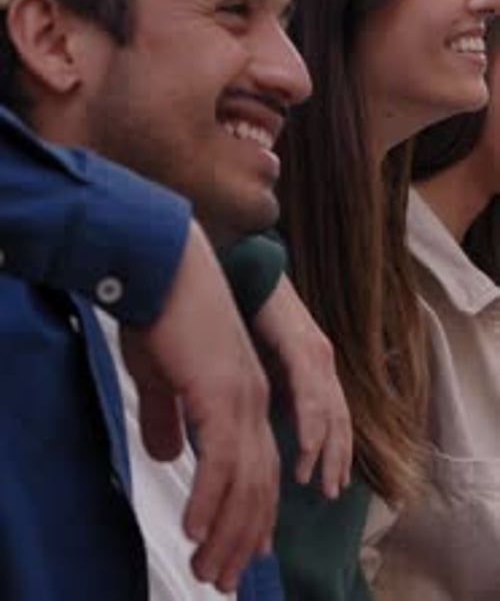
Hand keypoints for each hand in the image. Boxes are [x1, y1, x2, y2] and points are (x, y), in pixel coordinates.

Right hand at [121, 220, 278, 593]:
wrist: (164, 268)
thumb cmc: (161, 314)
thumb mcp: (163, 376)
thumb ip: (170, 416)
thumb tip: (170, 456)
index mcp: (246, 395)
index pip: (262, 467)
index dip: (255, 512)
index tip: (245, 552)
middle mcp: (254, 401)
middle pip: (261, 484)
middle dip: (242, 536)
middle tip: (223, 577)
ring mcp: (243, 397)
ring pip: (245, 482)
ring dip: (227, 531)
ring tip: (209, 570)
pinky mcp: (222, 393)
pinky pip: (220, 462)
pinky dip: (209, 500)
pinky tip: (193, 530)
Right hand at [253, 274, 351, 497]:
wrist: (239, 264)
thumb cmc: (242, 308)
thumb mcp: (259, 357)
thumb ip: (267, 386)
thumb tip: (265, 419)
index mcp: (311, 361)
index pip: (333, 416)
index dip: (334, 451)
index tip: (328, 482)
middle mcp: (320, 357)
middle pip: (339, 419)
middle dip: (336, 459)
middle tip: (330, 492)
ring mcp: (314, 348)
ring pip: (329, 411)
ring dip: (324, 450)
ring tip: (314, 481)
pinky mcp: (300, 341)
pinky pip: (309, 391)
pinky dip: (310, 423)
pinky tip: (305, 449)